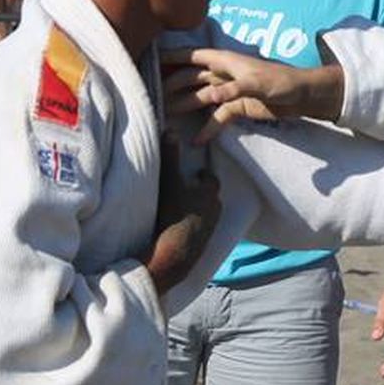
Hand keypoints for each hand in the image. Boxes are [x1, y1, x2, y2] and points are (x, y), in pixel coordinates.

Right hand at [142, 137, 221, 294]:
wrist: (174, 253)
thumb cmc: (172, 213)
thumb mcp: (169, 182)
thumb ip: (170, 157)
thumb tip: (170, 131)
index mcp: (209, 194)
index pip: (211, 180)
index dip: (203, 176)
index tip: (195, 174)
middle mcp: (214, 211)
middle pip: (211, 198)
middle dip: (202, 193)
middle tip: (188, 190)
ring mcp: (210, 230)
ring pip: (207, 215)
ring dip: (198, 210)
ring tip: (183, 209)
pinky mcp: (203, 245)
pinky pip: (201, 231)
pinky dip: (194, 226)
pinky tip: (180, 228)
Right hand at [161, 48, 344, 143]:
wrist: (303, 96)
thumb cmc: (282, 81)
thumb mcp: (258, 83)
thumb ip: (234, 88)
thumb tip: (211, 96)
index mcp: (225, 60)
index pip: (192, 56)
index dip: (172, 57)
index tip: (151, 61)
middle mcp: (223, 74)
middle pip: (191, 78)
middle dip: (172, 85)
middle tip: (152, 98)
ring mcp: (229, 91)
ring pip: (200, 97)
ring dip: (184, 105)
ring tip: (165, 117)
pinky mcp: (237, 107)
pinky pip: (217, 117)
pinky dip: (208, 127)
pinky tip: (197, 140)